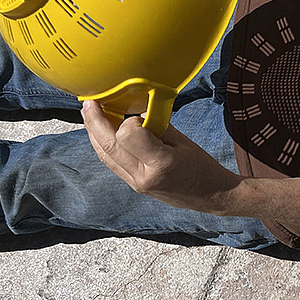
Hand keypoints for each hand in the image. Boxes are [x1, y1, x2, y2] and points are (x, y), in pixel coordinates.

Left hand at [81, 100, 242, 214]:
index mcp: (162, 163)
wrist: (210, 196)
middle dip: (95, 122)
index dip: (130, 120)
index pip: (129, 135)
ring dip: (94, 134)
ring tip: (90, 115)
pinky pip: (111, 163)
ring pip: (105, 156)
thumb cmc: (202, 167)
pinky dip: (104, 145)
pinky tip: (103, 133)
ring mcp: (136, 183)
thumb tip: (137, 115)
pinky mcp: (134, 185)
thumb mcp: (184, 141)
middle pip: (108, 146)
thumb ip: (157, 127)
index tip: (139, 115)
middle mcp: (144, 176)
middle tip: (88, 104)